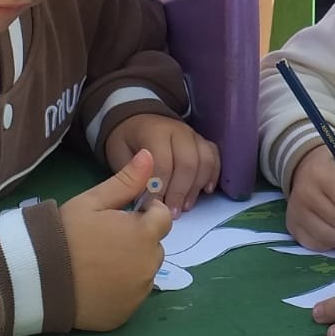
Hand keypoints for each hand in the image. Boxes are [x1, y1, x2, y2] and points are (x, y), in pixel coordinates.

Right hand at [59, 149, 172, 330]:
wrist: (36, 279)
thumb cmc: (64, 234)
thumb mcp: (92, 202)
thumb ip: (126, 181)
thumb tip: (150, 155)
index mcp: (144, 234)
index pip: (163, 217)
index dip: (144, 213)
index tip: (120, 217)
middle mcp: (148, 266)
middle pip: (155, 246)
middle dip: (138, 240)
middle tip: (104, 240)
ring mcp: (138, 293)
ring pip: (144, 272)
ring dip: (132, 265)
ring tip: (98, 263)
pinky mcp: (125, 315)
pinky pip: (131, 296)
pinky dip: (120, 290)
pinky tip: (96, 284)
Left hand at [104, 115, 219, 213]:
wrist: (138, 122)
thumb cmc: (127, 143)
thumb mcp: (120, 156)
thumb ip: (132, 176)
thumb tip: (144, 201)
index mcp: (154, 131)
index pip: (163, 162)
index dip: (160, 188)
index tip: (153, 208)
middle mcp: (178, 130)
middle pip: (187, 163)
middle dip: (180, 191)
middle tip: (172, 213)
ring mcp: (193, 135)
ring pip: (204, 161)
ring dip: (196, 187)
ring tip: (186, 206)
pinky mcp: (203, 142)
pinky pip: (214, 157)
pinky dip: (213, 175)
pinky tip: (206, 191)